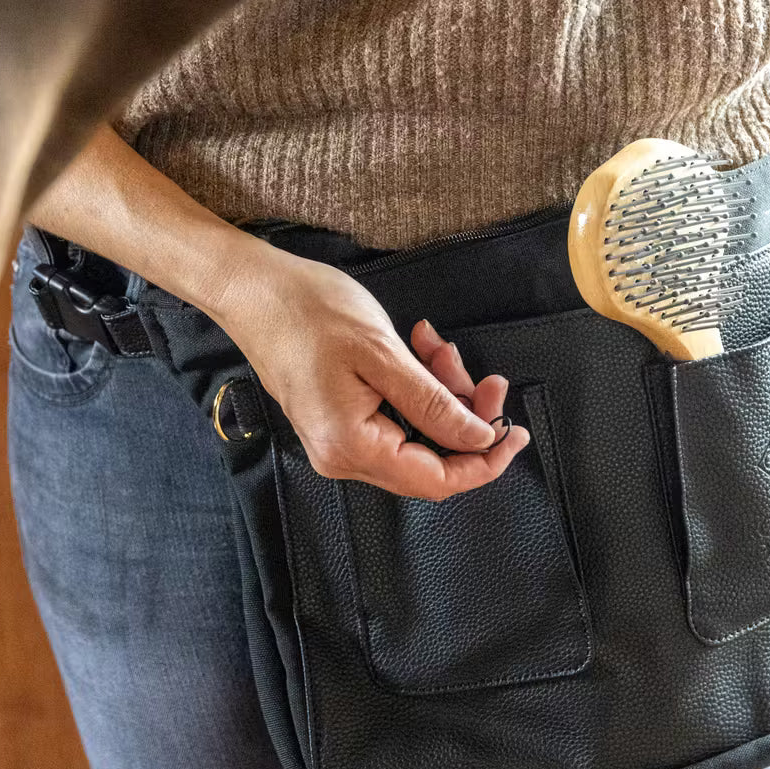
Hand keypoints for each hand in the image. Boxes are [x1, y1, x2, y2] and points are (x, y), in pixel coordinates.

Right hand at [211, 240, 531, 499]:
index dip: (485, 461)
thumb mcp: (383, 354)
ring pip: (417, 434)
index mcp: (352, 446)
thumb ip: (434, 405)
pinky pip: (395, 417)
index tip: (516, 432)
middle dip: (464, 416)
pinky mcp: (338, 420)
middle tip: (483, 374)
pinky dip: (417, 388)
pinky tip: (419, 348)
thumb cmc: (308, 312)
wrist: (253, 289)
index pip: (438, 479)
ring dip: (441, 394)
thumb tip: (479, 440)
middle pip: (431, 459)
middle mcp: (342, 456)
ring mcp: (337, 440)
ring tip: (437, 347)